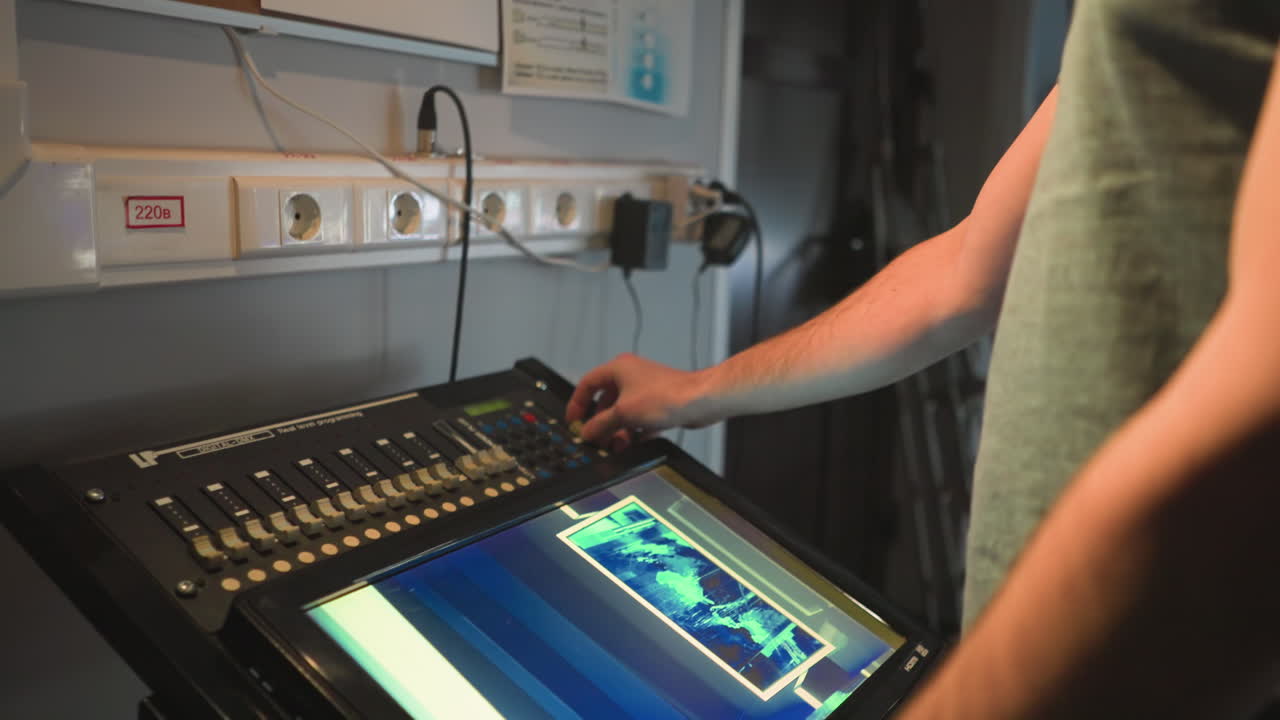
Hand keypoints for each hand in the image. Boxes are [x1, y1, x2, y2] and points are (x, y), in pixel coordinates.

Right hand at [566, 354, 713, 450]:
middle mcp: (631, 376)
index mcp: (618, 369)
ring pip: (623, 412)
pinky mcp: (658, 403)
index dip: (578, 403)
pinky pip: (639, 419)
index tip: (574, 420)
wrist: (699, 401)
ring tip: (615, 446)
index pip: (588, 384)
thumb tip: (588, 432)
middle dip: (600, 422)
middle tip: (595, 438)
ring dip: (617, 430)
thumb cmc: (666, 397)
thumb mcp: (623, 414)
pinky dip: (634, 431)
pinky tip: (632, 444)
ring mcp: (645, 390)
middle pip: (605, 401)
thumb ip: (601, 424)